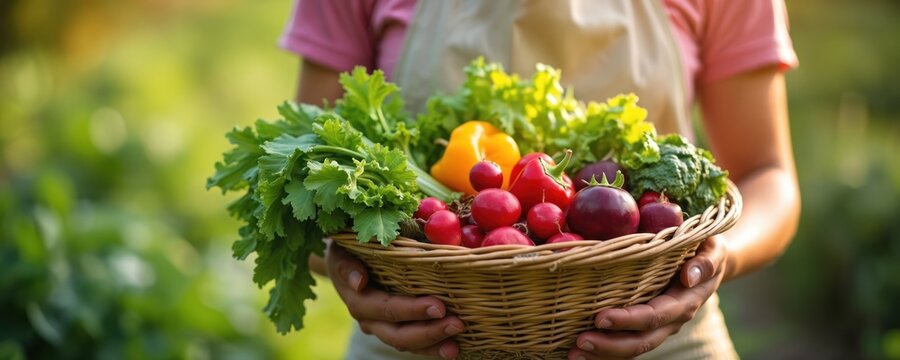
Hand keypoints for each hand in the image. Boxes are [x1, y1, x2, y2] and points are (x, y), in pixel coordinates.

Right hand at [326, 241, 463, 358]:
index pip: (386, 309)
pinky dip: (433, 348)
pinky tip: (454, 348)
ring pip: (406, 344)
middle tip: (456, 324)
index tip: (439, 306)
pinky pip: (413, 345)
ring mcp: (382, 328)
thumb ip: (346, 265)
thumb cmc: (348, 249)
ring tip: (455, 345)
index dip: (411, 311)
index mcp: (359, 300)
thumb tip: (358, 282)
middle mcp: (369, 320)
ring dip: (433, 344)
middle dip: (428, 332)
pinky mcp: (395, 330)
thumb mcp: (341, 251)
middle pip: (398, 334)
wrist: (345, 261)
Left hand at [568, 236, 727, 359]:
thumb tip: (689, 276)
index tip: (600, 317)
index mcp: (683, 303)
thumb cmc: (705, 249)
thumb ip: (705, 262)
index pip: (654, 316)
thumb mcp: (712, 249)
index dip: (628, 320)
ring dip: (603, 354)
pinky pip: (625, 344)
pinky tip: (577, 351)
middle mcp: (670, 321)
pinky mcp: (645, 327)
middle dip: (609, 345)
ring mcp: (658, 328)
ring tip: (573, 353)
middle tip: (580, 342)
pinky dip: (603, 351)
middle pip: (640, 341)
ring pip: (631, 348)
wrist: (709, 262)